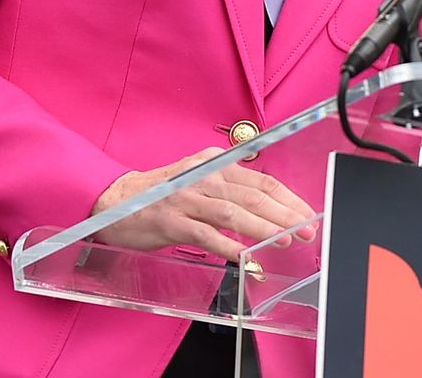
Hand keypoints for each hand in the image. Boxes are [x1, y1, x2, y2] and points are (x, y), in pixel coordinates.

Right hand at [90, 147, 317, 261]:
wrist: (115, 201)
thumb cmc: (161, 195)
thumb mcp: (199, 181)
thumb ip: (230, 189)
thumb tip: (268, 205)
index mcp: (215, 164)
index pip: (261, 181)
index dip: (288, 199)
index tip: (307, 216)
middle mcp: (204, 176)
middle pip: (253, 196)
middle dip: (285, 215)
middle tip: (307, 231)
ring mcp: (186, 198)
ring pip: (234, 213)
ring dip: (263, 229)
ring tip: (286, 241)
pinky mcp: (171, 221)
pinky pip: (206, 234)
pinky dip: (228, 246)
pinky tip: (245, 257)